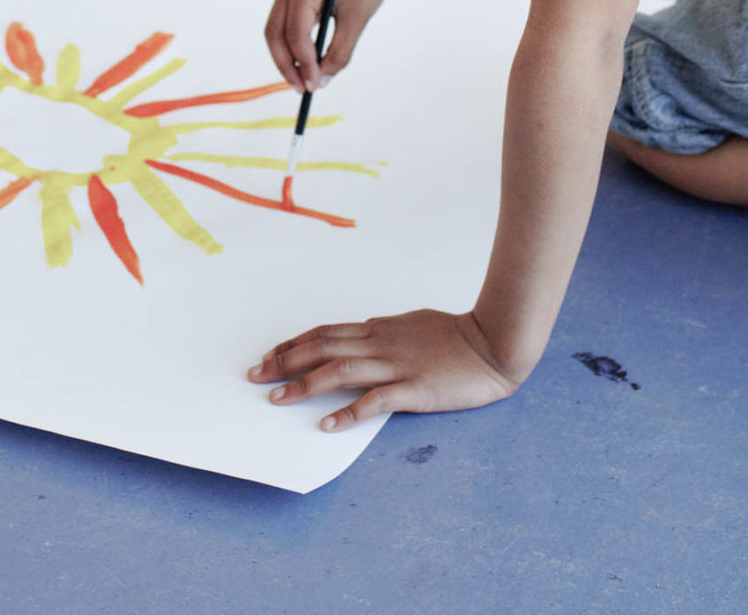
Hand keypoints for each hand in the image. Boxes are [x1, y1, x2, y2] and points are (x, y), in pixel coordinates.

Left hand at [250, 309, 522, 432]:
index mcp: (379, 329)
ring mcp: (396, 365)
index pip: (325, 333)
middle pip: (322, 348)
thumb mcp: (412, 324)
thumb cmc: (455, 334)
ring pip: (339, 371)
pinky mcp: (414, 389)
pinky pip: (375, 401)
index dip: (293, 344)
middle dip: (285, 361)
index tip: (268, 355)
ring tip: (277, 399)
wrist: (493, 342)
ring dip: (304, 385)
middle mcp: (380, 344)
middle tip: (255, 374)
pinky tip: (327, 424)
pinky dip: (348, 412)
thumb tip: (361, 332)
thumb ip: (384, 331)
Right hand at [263, 0, 396, 90]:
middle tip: (303, 88)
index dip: (304, 62)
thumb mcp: (358, 19)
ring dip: (287, 58)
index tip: (315, 85)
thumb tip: (322, 80)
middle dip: (288, 65)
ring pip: (276, 30)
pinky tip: (304, 64)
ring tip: (303, 81)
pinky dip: (292, 45)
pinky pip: (283, 24)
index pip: (296, 30)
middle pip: (276, 32)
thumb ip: (340, 51)